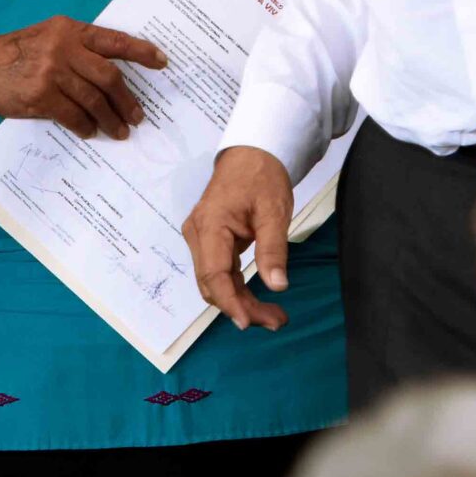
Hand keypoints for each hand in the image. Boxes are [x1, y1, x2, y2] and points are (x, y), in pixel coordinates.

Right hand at [0, 17, 165, 139]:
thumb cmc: (20, 52)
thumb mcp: (51, 36)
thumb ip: (80, 46)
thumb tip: (114, 73)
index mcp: (71, 30)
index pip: (114, 40)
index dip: (141, 51)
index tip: (162, 62)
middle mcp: (63, 48)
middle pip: (108, 76)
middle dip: (127, 99)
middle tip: (138, 116)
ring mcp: (51, 73)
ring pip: (93, 99)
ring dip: (110, 119)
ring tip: (120, 131)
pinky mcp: (40, 97)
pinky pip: (73, 116)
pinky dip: (85, 126)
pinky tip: (91, 132)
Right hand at [183, 147, 295, 330]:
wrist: (252, 153)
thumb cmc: (262, 176)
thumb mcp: (274, 211)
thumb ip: (273, 249)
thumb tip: (277, 286)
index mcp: (210, 225)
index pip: (214, 275)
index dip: (231, 303)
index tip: (249, 323)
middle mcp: (198, 235)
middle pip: (213, 284)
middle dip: (242, 307)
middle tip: (277, 321)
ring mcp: (201, 238)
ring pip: (216, 282)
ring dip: (241, 302)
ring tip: (274, 317)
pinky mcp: (210, 241)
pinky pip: (220, 272)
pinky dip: (238, 289)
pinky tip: (259, 301)